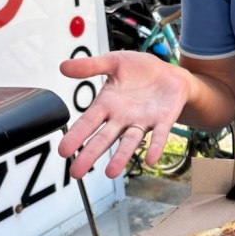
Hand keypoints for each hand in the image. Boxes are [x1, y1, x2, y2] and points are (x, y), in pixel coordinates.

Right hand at [58, 52, 189, 178]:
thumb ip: (91, 66)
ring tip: (111, 173)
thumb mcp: (114, 62)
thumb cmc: (140, 70)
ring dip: (121, 157)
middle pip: (104, 138)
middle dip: (91, 154)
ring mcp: (143, 121)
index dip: (76, 135)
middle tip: (76, 173)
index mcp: (108, 104)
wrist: (171, 73)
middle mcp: (122, 118)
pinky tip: (150, 160)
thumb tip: (62, 67)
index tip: (63, 151)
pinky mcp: (164, 121)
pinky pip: (159, 135)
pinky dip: (155, 147)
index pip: (88, 122)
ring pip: (130, 141)